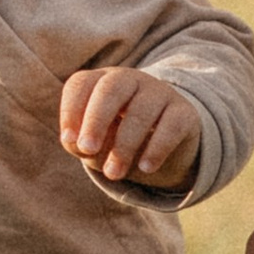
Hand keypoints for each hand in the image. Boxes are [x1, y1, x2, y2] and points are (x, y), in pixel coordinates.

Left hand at [60, 66, 202, 190]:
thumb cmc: (115, 140)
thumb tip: (78, 144)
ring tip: (114, 173)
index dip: (71, 110)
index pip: (81, 84)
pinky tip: (145, 167)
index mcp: (100, 82)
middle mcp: (129, 80)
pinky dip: (156, 148)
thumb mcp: (94, 144)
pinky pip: (171, 126)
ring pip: (140, 111)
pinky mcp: (183, 112)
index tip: (69, 140)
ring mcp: (158, 92)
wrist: (162, 147)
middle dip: (96, 120)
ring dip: (124, 145)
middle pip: (110, 89)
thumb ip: (80, 144)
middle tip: (88, 149)